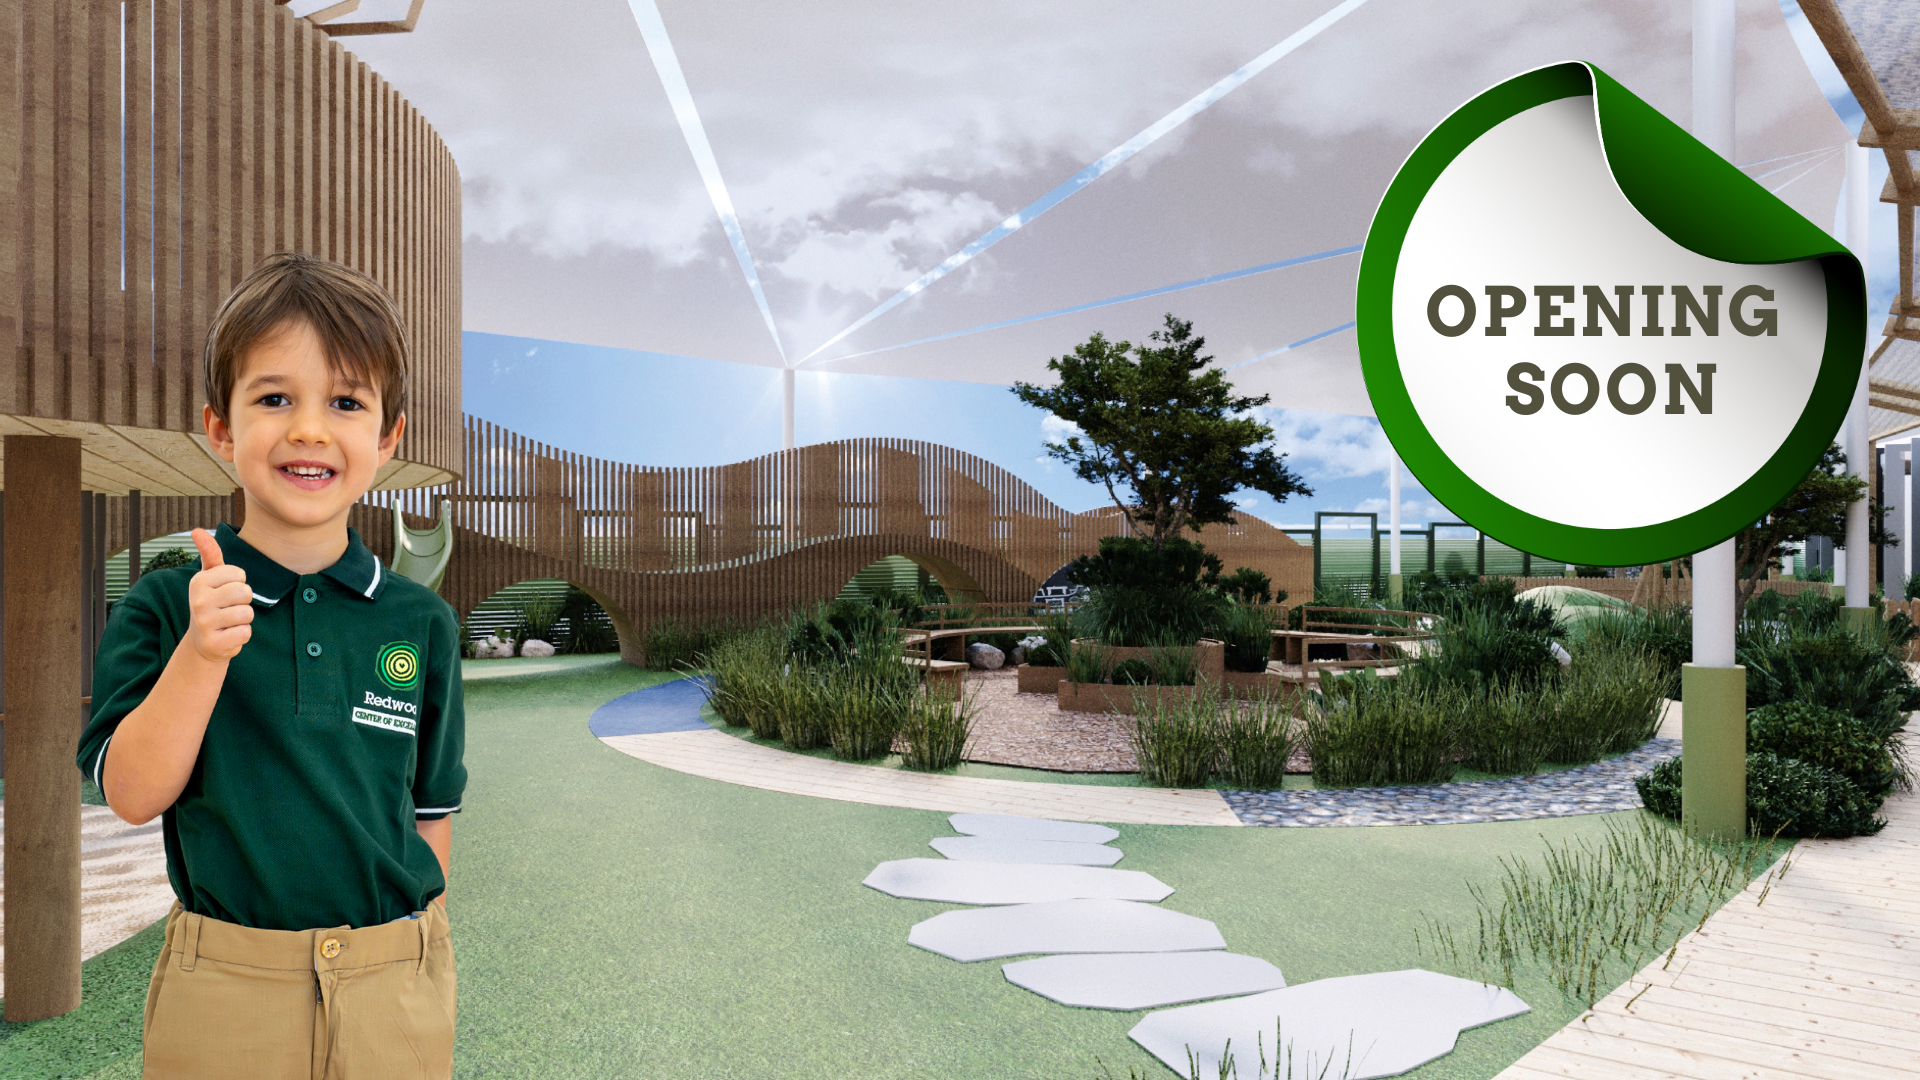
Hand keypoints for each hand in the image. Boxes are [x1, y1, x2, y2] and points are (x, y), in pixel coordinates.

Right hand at [186, 528, 252, 662]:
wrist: (202, 641)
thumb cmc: (212, 603)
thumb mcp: (210, 578)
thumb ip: (210, 554)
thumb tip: (198, 530)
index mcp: (198, 581)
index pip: (239, 574)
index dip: (238, 583)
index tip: (225, 591)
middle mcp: (197, 601)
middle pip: (244, 592)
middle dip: (243, 601)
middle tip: (229, 607)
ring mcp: (204, 623)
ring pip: (247, 613)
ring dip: (244, 618)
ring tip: (228, 621)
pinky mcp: (214, 643)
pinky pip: (246, 633)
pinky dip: (243, 634)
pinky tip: (229, 635)